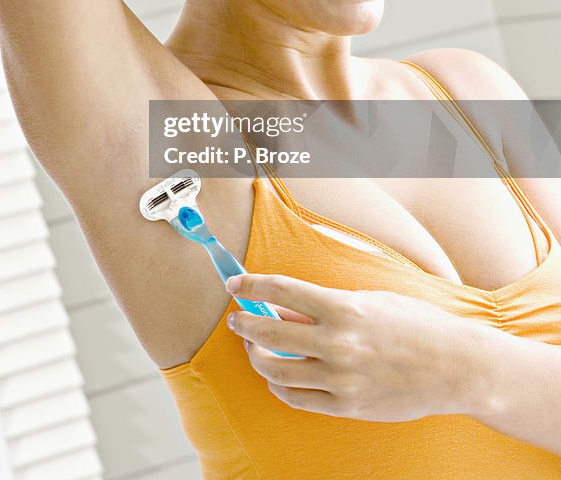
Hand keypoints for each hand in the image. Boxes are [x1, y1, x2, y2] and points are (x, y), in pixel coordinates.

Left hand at [225, 273, 485, 420]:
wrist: (455, 367)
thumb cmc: (415, 325)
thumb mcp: (369, 300)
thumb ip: (322, 305)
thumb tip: (281, 306)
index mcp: (344, 308)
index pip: (282, 290)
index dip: (252, 285)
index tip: (235, 284)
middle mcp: (339, 344)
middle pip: (269, 332)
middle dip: (245, 323)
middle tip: (237, 318)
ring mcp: (342, 379)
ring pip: (276, 371)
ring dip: (258, 355)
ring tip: (256, 346)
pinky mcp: (347, 406)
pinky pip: (297, 398)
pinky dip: (280, 386)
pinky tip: (278, 375)